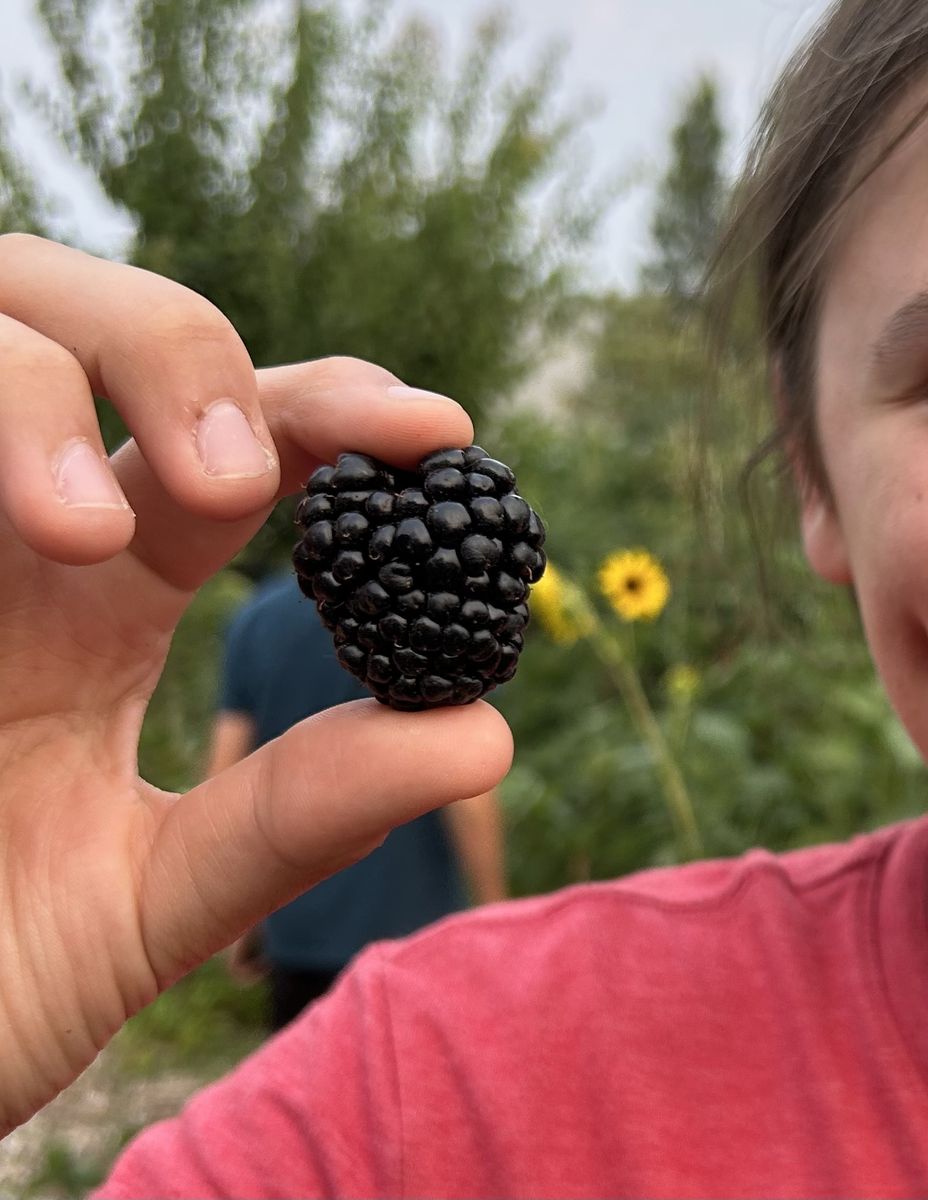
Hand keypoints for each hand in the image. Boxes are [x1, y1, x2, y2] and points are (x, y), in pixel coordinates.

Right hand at [0, 235, 512, 1134]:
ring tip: (88, 529)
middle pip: (94, 326)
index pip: (234, 439)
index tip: (437, 428)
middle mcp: (14, 536)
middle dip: (177, 354)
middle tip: (238, 481)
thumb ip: (300, 815)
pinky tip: (34, 522)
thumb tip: (481, 737)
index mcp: (104, 598)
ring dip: (30, 392)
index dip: (333, 409)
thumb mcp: (153, 899)